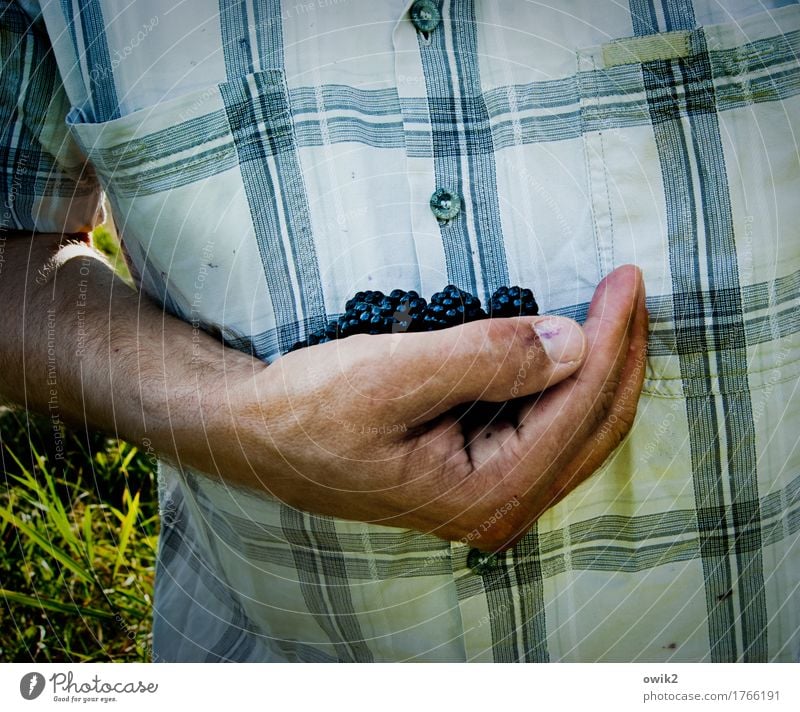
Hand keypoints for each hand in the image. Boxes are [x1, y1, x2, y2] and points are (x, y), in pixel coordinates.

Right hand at [212, 265, 647, 550]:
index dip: (608, 340)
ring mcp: (488, 495)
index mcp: (483, 495)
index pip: (574, 410)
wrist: (256, 434)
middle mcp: (496, 507)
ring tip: (616, 310)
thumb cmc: (308, 409)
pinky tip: (572, 347)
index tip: (625, 279)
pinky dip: (567, 383)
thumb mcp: (390, 375)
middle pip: (591, 427)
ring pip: (575, 429)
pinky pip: (545, 428)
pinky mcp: (475, 474)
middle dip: (618, 354)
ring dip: (600, 369)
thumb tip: (572, 341)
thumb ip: (485, 359)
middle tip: (631, 287)